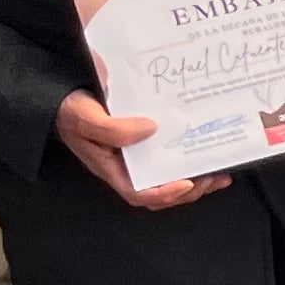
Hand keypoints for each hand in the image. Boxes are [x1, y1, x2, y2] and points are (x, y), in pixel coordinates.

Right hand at [54, 90, 227, 208]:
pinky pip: (172, 152)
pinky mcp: (147, 137)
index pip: (137, 193)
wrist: (64, 90)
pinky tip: (207, 146)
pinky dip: (191, 153)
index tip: (188, 184)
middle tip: (215, 177)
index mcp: (111, 167)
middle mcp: (127, 164)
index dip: (163, 194)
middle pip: (160, 189)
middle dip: (190, 189)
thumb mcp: (83, 118)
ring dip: (197, 176)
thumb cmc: (68, 108)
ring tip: (220, 170)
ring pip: (170, 174)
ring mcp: (138, 152)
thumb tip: (149, 130)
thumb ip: (111, 129)